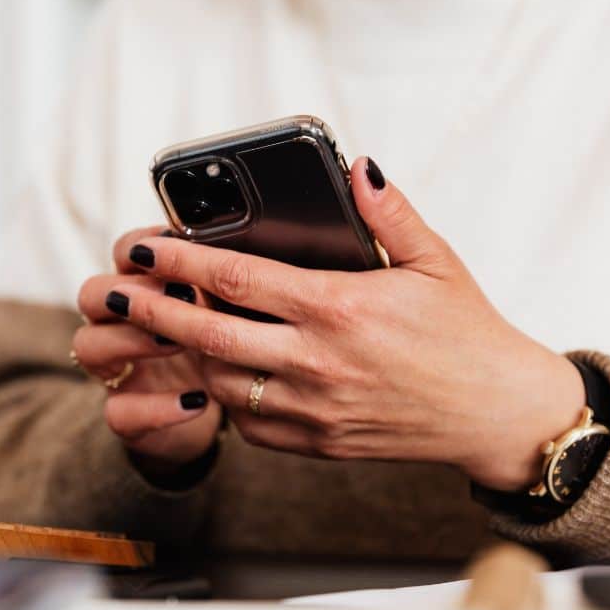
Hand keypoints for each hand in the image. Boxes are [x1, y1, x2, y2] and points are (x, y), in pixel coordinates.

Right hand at [74, 227, 221, 471]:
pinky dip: (156, 408)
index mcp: (147, 286)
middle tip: (178, 293)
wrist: (231, 408)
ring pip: (90, 346)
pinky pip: (119, 412)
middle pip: (92, 293)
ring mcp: (117, 369)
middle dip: (131, 289)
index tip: (176, 244)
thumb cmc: (236, 342)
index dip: (142, 246)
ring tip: (180, 341)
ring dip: (132, 339)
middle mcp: (121, 323)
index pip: (124, 252)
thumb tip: (257, 248)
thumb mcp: (237, 307)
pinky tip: (198, 401)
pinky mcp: (127, 415)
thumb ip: (232, 281)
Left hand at [102, 158, 584, 491]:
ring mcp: (313, 408)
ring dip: (185, 354)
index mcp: (339, 309)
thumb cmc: (467, 335)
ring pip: (219, 381)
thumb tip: (358, 166)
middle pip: (207, 333)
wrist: (497, 415)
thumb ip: (390, 213)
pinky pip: (248, 422)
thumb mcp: (436, 261)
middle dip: (151, 312)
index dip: (178, 260)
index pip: (236, 279)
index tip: (139, 246)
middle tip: (112, 296)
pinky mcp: (317, 442)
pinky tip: (220, 372)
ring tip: (163, 329)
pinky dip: (225, 397)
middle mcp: (317, 362)